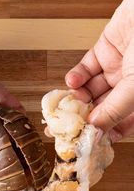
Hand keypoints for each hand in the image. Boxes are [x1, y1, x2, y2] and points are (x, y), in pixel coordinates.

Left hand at [65, 0, 133, 141]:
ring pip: (92, 90)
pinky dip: (77, 76)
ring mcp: (117, 69)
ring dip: (78, 97)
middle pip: (102, 108)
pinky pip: (87, 68)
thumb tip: (95, 128)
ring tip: (70, 101)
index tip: (84, 140)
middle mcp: (129, 86)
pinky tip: (73, 81)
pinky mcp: (106, 50)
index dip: (103, 132)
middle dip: (82, 117)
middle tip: (63, 126)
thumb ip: (116, 108)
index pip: (120, 123)